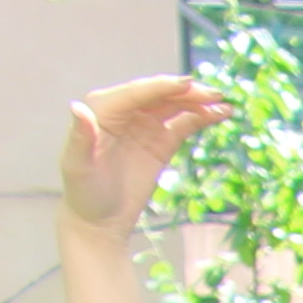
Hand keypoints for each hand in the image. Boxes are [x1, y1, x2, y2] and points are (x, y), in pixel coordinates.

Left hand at [59, 75, 230, 233]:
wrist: (100, 219)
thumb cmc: (84, 192)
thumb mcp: (78, 166)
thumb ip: (81, 136)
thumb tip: (77, 107)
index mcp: (103, 110)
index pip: (136, 93)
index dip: (162, 87)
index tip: (188, 84)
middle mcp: (124, 111)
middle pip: (158, 95)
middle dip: (186, 92)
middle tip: (215, 94)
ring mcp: (144, 125)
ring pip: (174, 105)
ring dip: (198, 102)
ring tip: (224, 105)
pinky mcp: (160, 141)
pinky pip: (183, 123)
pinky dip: (201, 117)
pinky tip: (220, 114)